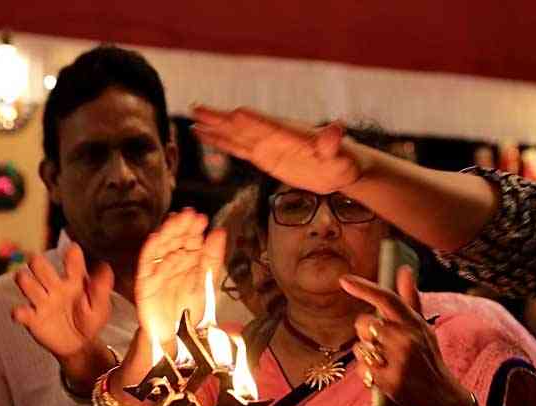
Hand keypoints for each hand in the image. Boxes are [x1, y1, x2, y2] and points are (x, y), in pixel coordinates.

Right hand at [12, 243, 112, 359]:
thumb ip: (101, 289)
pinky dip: (19, 312)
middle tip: (36, 260)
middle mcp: (54, 287)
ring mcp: (42, 302)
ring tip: (25, 279)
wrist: (80, 345)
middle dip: (37, 263)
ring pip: (28, 285)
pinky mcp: (33, 319)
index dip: (72, 256)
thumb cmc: (90, 320)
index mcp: (74, 281)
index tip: (73, 248)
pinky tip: (21, 313)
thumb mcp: (101, 307)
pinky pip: (22, 313)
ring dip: (25, 281)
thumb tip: (105, 267)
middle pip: (41, 268)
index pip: (72, 264)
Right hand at [136, 209, 225, 343]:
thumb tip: (219, 232)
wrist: (179, 338)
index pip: (190, 242)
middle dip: (182, 228)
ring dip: (167, 233)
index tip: (201, 218)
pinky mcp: (146, 283)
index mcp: (188, 263)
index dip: (194, 231)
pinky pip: (146, 265)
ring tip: (176, 221)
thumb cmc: (193, 310)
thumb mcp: (207, 282)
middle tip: (190, 215)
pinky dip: (151, 251)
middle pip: (175, 241)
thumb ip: (213, 258)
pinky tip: (157, 238)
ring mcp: (158, 272)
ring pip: (161, 248)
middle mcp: (172, 264)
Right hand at [191, 105, 362, 194]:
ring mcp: (266, 145)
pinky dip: (221, 143)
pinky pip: (238, 149)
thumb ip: (333, 144)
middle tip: (197, 109)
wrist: (340, 167)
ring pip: (236, 135)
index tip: (233, 114)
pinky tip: (205, 138)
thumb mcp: (340, 156)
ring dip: (215, 128)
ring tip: (192, 120)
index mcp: (290, 134)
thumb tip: (337, 128)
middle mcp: (274, 135)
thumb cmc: (342, 162)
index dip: (252, 121)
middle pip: (243, 126)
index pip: (268, 125)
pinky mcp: (263, 156)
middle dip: (221, 119)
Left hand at [339, 267, 470, 405]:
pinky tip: (381, 374)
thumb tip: (405, 270)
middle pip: (363, 323)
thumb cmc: (428, 358)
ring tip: (384, 361)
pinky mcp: (389, 381)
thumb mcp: (423, 327)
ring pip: (360, 347)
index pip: (387, 299)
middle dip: (365, 332)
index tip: (344, 280)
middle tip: (380, 343)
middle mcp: (406, 339)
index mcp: (413, 323)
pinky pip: (360, 368)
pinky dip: (365, 372)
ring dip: (365, 353)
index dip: (364, 288)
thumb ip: (410, 299)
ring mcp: (398, 361)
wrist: (440, 396)